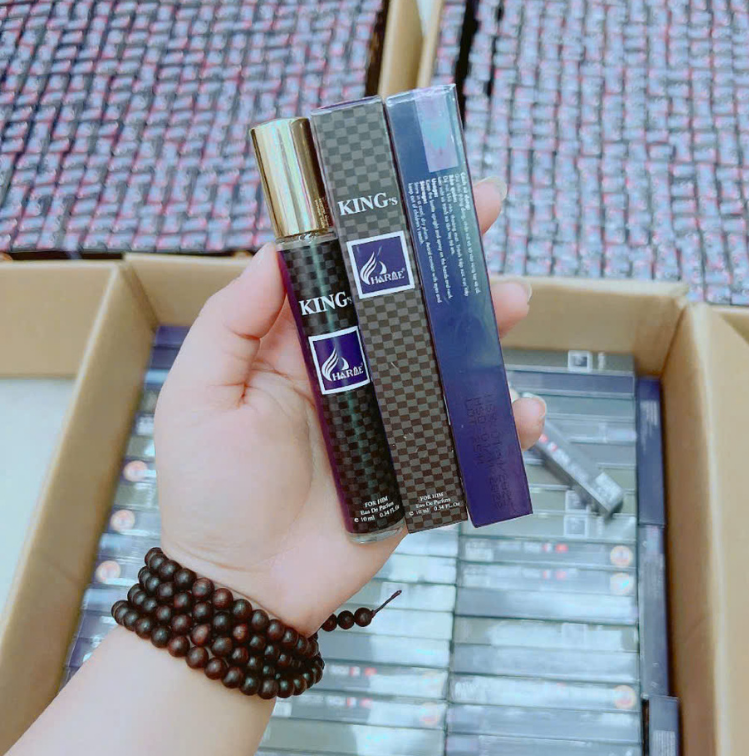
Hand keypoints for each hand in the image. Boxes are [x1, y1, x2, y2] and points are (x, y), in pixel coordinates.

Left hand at [154, 178, 545, 634]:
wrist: (246, 587)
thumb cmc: (212, 492)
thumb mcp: (200, 397)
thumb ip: (232, 322)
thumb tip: (275, 250)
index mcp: (301, 347)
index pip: (346, 274)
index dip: (378, 231)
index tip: (409, 189)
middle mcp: (352, 373)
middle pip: (409, 306)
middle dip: (447, 258)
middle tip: (485, 212)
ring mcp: (391, 418)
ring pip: (448, 360)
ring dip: (484, 326)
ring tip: (511, 300)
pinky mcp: (419, 466)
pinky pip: (469, 437)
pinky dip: (502, 423)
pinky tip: (521, 409)